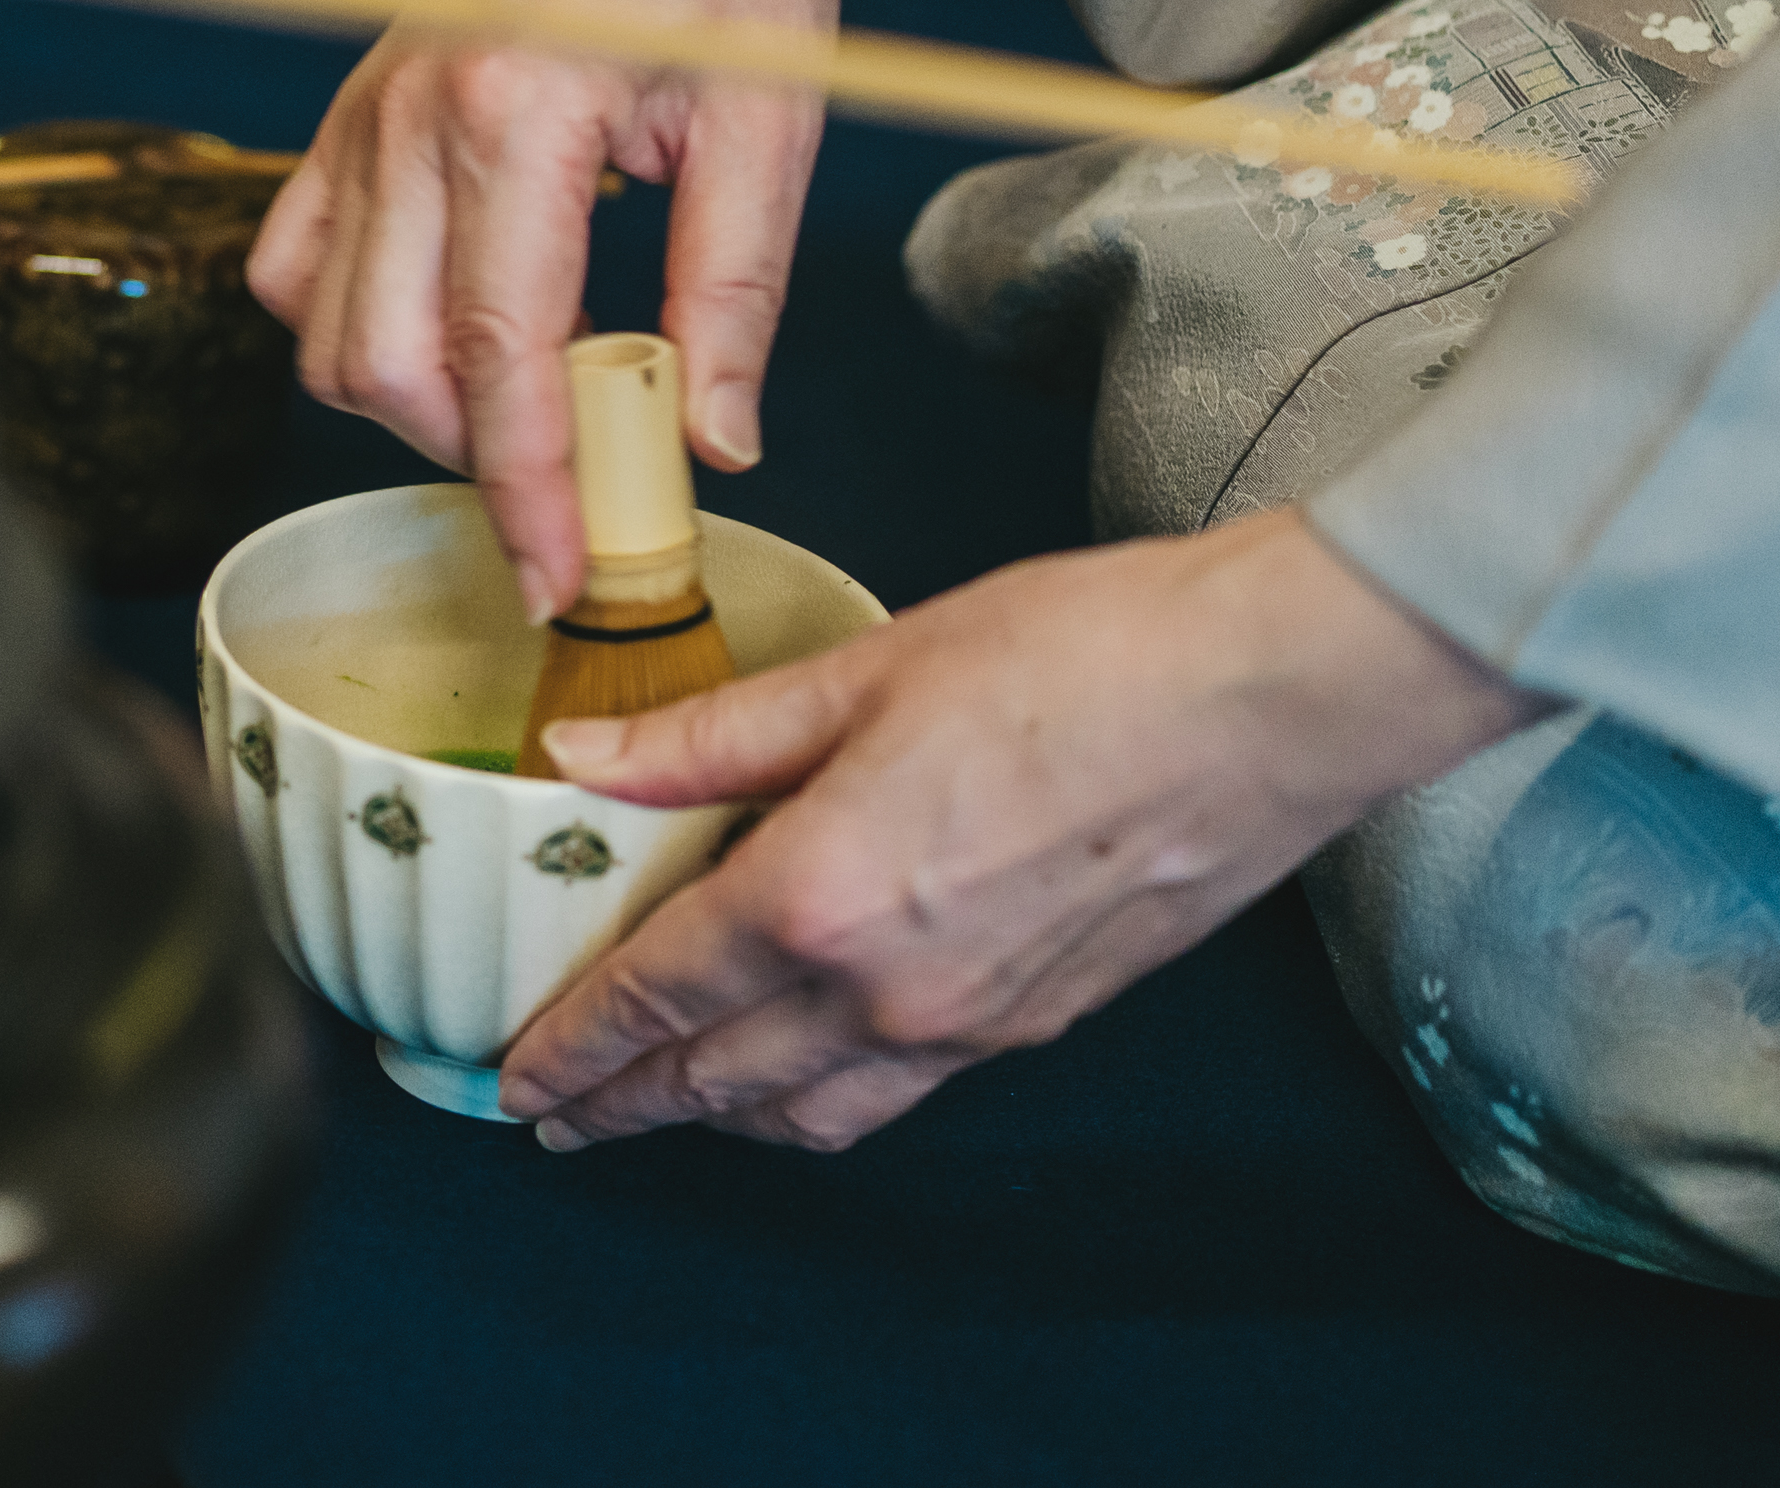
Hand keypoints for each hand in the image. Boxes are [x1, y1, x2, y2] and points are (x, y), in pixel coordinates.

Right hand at [246, 0, 878, 622]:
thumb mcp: (767, 127)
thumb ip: (731, 296)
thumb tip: (713, 447)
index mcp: (514, 112)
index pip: (501, 360)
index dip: (530, 493)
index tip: (564, 581)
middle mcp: (408, 115)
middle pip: (390, 366)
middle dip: (475, 463)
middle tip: (573, 497)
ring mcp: (362, 111)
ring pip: (328, 331)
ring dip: (415, 401)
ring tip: (527, 404)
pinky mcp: (351, 109)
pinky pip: (298, 261)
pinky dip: (355, 323)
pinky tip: (451, 323)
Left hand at [496, 509, 1557, 1151]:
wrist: (1265, 699)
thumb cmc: (1079, 659)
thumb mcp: (862, 672)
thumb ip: (712, 737)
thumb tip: (585, 763)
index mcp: (820, 896)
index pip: (657, 994)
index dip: (573, 1043)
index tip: (514, 1075)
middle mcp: (886, 990)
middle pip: (716, 1080)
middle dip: (622, 1106)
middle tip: (554, 1118)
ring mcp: (969, 1022)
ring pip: (808, 1111)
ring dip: (719, 1120)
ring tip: (659, 1107)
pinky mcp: (1038, 1021)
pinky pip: (895, 1093)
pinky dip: (820, 1101)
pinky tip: (802, 1073)